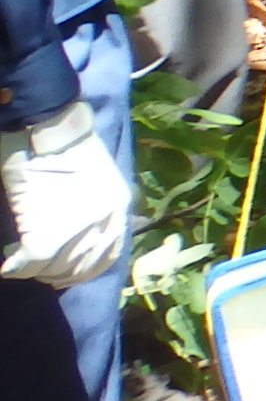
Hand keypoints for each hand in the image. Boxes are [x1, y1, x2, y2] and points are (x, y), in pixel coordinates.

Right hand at [0, 100, 132, 287]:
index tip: (60, 274)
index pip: (106, 255)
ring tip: (22, 263)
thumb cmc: (63, 149)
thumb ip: (92, 212)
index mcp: (119, 207)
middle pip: (81, 264)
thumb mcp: (92, 181)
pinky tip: (9, 263)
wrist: (48, 126)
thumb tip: (71, 244)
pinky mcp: (51, 226)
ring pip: (58, 264)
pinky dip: (20, 265)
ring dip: (37, 269)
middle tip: (35, 269)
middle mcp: (109, 217)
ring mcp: (82, 222)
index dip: (81, 270)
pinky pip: (36, 257)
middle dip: (56, 271)